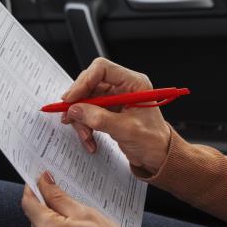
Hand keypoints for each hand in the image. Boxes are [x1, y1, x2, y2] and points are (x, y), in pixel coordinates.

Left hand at [21, 171, 163, 226]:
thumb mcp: (85, 212)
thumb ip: (58, 196)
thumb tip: (43, 181)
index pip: (29, 204)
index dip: (33, 188)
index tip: (40, 180)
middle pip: (34, 219)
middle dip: (46, 208)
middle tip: (67, 203)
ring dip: (51, 224)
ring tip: (77, 225)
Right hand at [62, 58, 170, 173]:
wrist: (158, 156)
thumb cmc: (153, 141)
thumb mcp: (126, 130)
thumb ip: (99, 118)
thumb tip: (76, 110)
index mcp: (133, 83)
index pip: (102, 69)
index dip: (84, 81)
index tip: (71, 98)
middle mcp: (123, 87)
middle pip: (90, 84)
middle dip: (79, 103)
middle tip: (69, 116)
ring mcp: (114, 98)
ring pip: (86, 100)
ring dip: (80, 119)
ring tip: (86, 135)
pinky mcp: (108, 110)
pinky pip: (88, 112)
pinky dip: (85, 126)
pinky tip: (90, 139)